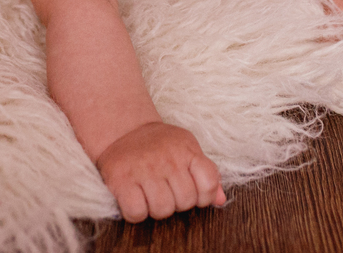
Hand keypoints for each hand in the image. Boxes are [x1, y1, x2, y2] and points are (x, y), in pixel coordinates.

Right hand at [96, 122, 225, 222]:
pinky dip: (136, 212)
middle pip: (185, 201)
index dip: (203, 196)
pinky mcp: (122, 179)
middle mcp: (168, 158)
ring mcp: (144, 168)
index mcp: (187, 150)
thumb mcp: (186, 150)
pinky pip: (136, 212)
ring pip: (162, 209)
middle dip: (176, 202)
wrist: (123, 129)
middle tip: (165, 190)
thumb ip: (206, 174)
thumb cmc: (159, 145)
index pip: (209, 184)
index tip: (190, 191)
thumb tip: (220, 200)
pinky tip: (135, 199)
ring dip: (156, 209)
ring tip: (150, 194)